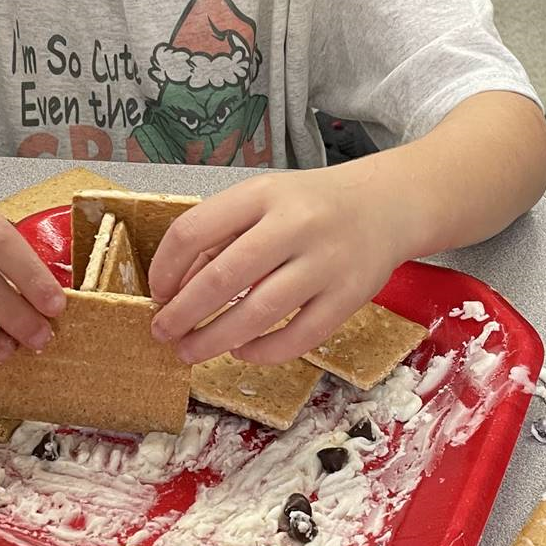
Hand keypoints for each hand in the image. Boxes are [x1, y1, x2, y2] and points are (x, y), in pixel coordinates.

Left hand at [148, 167, 409, 365]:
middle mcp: (295, 224)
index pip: (194, 230)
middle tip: (162, 333)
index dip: (165, 268)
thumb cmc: (312, 206)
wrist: (388, 204)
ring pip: (259, 313)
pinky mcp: (350, 296)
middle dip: (183, 313)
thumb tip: (175, 289)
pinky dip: (264, 352)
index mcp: (263, 193)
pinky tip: (242, 352)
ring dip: (215, 340)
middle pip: (223, 278)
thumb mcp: (264, 200)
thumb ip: (221, 235)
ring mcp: (326, 262)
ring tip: (190, 352)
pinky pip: (299, 336)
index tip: (157, 292)